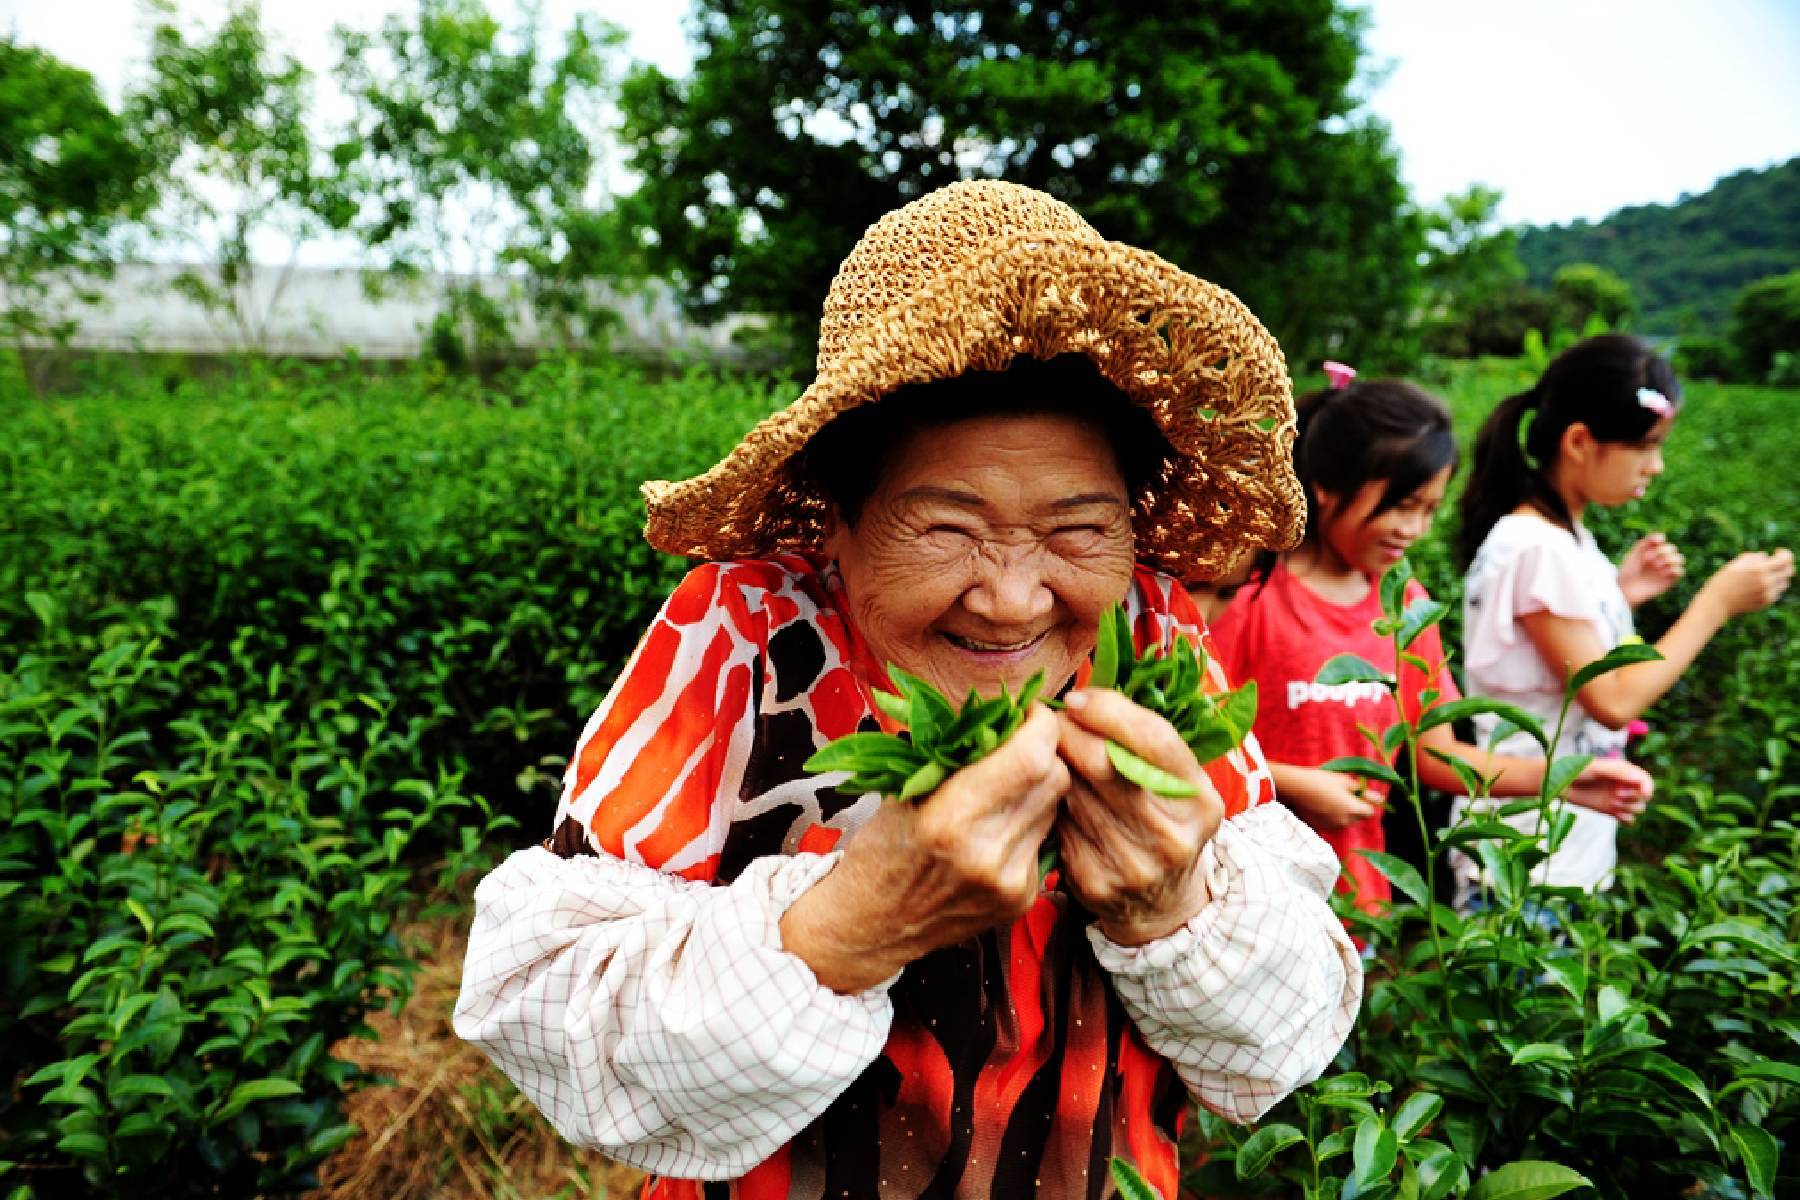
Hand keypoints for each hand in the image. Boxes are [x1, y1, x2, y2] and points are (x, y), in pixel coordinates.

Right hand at [779, 705, 1066, 992]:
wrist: (872, 926)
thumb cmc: (881, 849)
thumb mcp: (904, 791)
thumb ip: (956, 755)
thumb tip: (1006, 712)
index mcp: (948, 819)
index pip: (1031, 757)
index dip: (1040, 725)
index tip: (1026, 712)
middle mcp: (986, 854)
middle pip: (1053, 779)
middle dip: (1044, 750)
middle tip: (1021, 740)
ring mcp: (1009, 882)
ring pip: (1055, 807)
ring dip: (1039, 786)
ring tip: (1006, 783)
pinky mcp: (1021, 899)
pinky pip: (1045, 839)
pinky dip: (1030, 822)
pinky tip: (1000, 824)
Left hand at [1052, 689, 1223, 945]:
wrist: (1165, 907)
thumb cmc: (1166, 824)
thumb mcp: (1180, 786)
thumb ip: (1147, 744)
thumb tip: (1086, 695)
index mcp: (1200, 802)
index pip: (1155, 739)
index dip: (1109, 710)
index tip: (1077, 698)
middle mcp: (1172, 835)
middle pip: (1105, 763)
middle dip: (1069, 732)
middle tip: (1051, 720)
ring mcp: (1133, 863)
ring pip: (1074, 791)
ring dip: (1053, 763)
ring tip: (1047, 750)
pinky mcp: (1095, 882)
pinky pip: (1058, 823)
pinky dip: (1048, 801)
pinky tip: (1048, 793)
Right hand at [1280, 766, 1383, 831]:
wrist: (1293, 788)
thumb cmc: (1320, 780)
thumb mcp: (1344, 780)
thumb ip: (1363, 791)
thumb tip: (1380, 798)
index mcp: (1352, 809)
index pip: (1370, 811)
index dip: (1366, 802)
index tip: (1359, 794)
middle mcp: (1344, 822)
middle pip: (1358, 818)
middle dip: (1355, 808)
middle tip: (1343, 793)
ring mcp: (1331, 826)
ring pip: (1344, 821)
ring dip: (1342, 812)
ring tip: (1329, 798)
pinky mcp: (1319, 827)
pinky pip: (1331, 823)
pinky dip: (1330, 816)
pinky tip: (1320, 805)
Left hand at [1563, 757, 1653, 823]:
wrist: (1559, 783)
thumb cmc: (1576, 770)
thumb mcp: (1597, 767)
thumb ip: (1617, 772)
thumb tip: (1638, 779)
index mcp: (1623, 771)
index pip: (1645, 780)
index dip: (1648, 787)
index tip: (1644, 793)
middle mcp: (1623, 785)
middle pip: (1644, 797)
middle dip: (1635, 798)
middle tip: (1618, 795)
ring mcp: (1618, 798)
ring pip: (1638, 808)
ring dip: (1629, 808)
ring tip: (1613, 803)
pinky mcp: (1611, 810)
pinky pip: (1628, 820)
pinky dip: (1626, 820)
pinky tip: (1616, 815)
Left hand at [1618, 533, 1684, 605]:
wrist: (1625, 589)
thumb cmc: (1627, 571)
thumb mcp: (1633, 554)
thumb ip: (1645, 543)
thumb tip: (1663, 536)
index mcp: (1652, 550)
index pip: (1662, 540)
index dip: (1658, 540)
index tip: (1652, 543)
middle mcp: (1661, 559)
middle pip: (1672, 548)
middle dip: (1661, 551)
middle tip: (1647, 558)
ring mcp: (1666, 569)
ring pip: (1680, 558)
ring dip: (1669, 559)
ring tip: (1656, 565)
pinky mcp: (1670, 580)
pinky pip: (1681, 571)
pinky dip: (1674, 569)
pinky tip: (1662, 573)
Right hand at [1700, 548, 1794, 617]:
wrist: (1715, 604)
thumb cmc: (1722, 582)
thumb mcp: (1735, 564)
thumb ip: (1753, 557)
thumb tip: (1766, 557)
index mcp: (1759, 570)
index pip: (1785, 560)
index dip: (1785, 554)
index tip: (1777, 552)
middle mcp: (1766, 583)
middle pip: (1789, 571)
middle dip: (1784, 565)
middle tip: (1775, 563)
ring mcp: (1768, 594)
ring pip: (1784, 583)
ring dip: (1778, 577)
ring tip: (1762, 576)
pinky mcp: (1766, 603)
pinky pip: (1776, 592)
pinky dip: (1771, 587)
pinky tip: (1757, 587)